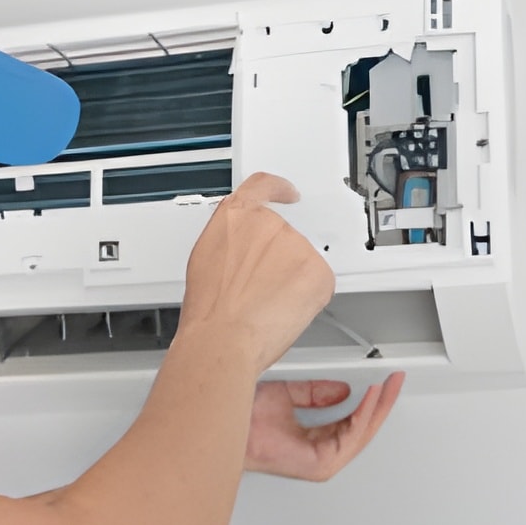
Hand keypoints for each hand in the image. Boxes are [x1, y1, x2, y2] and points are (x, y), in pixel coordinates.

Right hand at [177, 171, 336, 373]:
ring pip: (299, 264)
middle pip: (283, 237)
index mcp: (236, 216)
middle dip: (277, 263)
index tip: (289, 193)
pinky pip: (317, 284)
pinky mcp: (319, 271)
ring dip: (289, 283)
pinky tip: (281, 311)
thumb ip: (231, 241)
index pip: (263, 186)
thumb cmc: (210, 310)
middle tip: (259, 290)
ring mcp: (297, 246)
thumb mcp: (206, 258)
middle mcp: (269, 224)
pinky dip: (305, 299)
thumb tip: (242, 249)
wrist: (224, 338)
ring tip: (263, 306)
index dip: (278, 189)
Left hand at [244, 373, 404, 480]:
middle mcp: (319, 454)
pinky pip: (351, 436)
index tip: (382, 384)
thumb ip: (315, 393)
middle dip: (383, 402)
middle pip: (363, 428)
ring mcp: (322, 461)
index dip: (370, 402)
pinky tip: (370, 398)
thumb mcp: (287, 395)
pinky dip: (364, 414)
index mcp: (312, 442)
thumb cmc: (245, 419)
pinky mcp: (321, 464)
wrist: (230, 427)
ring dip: (378, 407)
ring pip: (362, 432)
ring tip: (388, 387)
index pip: (352, 422)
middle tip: (395, 382)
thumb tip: (341, 391)